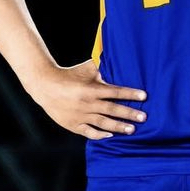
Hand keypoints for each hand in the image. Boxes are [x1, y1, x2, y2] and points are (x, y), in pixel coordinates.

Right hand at [26, 60, 146, 139]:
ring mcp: (80, 116)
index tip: (144, 96)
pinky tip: (111, 135)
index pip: (115, 92)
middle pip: (112, 109)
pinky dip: (100, 134)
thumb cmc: (68, 75)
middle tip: (144, 117)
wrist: (45, 86)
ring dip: (118, 127)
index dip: (130, 94)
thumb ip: (102, 65)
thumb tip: (117, 55)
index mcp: (92, 89)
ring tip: (132, 129)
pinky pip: (89, 132)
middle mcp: (87, 103)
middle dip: (129, 113)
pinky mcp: (73, 125)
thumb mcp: (86, 68)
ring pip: (103, 123)